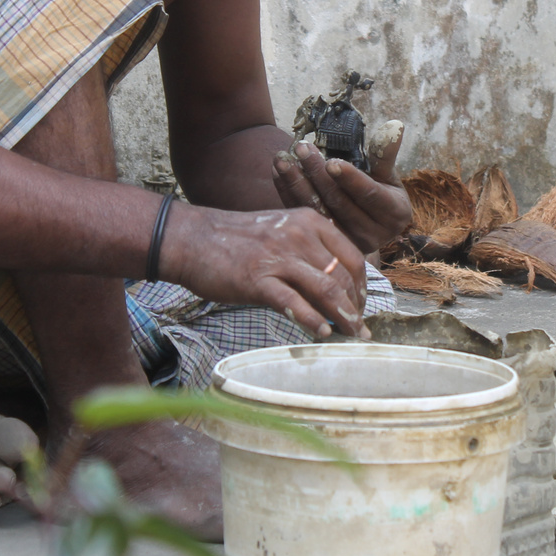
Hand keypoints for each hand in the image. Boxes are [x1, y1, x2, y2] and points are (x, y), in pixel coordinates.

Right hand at [159, 203, 370, 339]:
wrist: (192, 239)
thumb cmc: (236, 240)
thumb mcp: (281, 232)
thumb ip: (309, 251)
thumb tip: (336, 286)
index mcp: (309, 221)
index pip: (352, 256)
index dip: (363, 286)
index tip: (361, 306)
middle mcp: (299, 235)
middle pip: (344, 275)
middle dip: (357, 306)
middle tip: (358, 328)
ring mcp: (279, 256)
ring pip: (326, 289)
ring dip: (344, 317)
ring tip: (350, 335)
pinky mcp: (258, 279)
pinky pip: (295, 303)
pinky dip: (313, 321)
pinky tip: (321, 333)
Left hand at [272, 120, 412, 254]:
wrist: (369, 222)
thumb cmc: (381, 192)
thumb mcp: (387, 175)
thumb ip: (384, 153)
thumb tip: (394, 124)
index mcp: (393, 215)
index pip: (370, 195)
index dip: (350, 179)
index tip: (331, 161)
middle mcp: (372, 234)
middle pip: (339, 202)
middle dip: (317, 174)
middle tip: (302, 148)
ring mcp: (346, 242)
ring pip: (318, 211)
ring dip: (297, 183)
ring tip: (283, 159)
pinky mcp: (325, 242)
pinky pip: (304, 216)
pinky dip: (288, 194)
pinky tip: (278, 173)